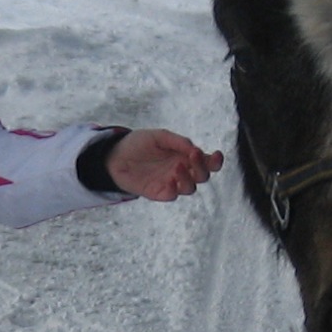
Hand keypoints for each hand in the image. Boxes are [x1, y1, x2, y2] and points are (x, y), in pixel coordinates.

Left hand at [105, 128, 223, 201]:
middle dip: (202, 167)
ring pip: (190, 188)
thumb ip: (178, 142)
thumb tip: (194, 149)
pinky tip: (171, 179)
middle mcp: (181, 171)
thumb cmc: (139, 144)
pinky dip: (175, 189)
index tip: (216, 154)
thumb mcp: (159, 136)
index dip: (216, 161)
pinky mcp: (159, 193)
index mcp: (185, 156)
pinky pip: (172, 195)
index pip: (207, 162)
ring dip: (189, 179)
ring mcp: (171, 183)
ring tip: (177, 166)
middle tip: (193, 156)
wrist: (115, 156)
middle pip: (202, 176)